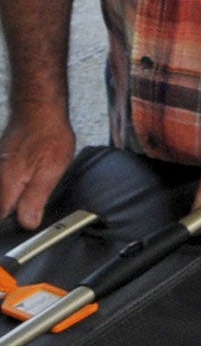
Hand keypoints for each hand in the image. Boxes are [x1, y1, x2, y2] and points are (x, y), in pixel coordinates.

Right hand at [0, 103, 76, 229]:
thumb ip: (35, 198)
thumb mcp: (50, 170)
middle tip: (34, 217)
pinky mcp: (4, 166)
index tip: (24, 237)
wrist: (39, 109)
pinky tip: (30, 188)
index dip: (14, 230)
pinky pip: (7, 185)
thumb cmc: (48, 136)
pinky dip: (16, 191)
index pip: (2, 219)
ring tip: (33, 202)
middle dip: (16, 216)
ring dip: (17, 203)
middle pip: (2, 208)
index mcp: (7, 186)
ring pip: (5, 197)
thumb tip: (28, 223)